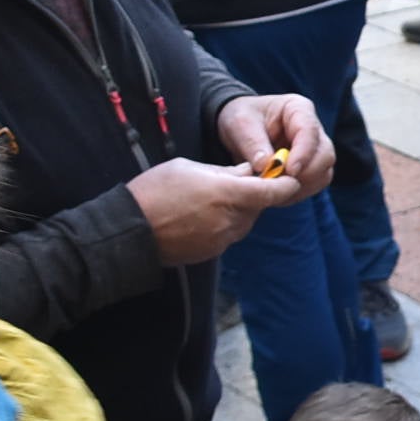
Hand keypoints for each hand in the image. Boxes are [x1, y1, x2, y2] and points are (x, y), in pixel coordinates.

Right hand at [128, 156, 304, 265]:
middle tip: (232, 182)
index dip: (286, 184)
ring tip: (208, 199)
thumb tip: (249, 172)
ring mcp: (222, 239)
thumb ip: (226, 172)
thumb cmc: (155, 192)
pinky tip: (199, 216)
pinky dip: (223, 224)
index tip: (290, 178)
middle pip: (259, 206)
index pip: (274, 192)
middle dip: (253, 195)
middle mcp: (231, 220)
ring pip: (244, 221)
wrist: (130, 231)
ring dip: (237, 210)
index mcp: (229, 194)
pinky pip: (228, 234)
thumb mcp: (190, 168)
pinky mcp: (212, 252)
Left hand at [216, 93, 336, 195]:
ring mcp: (315, 150)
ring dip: (301, 185)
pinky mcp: (310, 168)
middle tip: (279, 184)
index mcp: (298, 109)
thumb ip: (253, 143)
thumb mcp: (240, 123)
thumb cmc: (241, 119)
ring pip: (323, 173)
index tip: (290, 170)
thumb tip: (266, 166)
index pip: (310, 131)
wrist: (239, 130)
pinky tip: (277, 193)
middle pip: (325, 155)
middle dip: (305, 173)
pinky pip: (314, 185)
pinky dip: (297, 192)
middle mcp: (313, 129)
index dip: (303, 153)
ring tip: (274, 189)